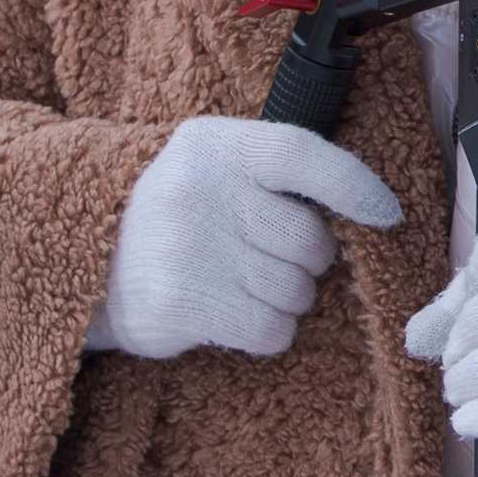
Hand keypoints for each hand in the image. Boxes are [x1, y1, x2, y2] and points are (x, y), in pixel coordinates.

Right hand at [87, 116, 401, 359]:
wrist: (90, 260)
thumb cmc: (185, 212)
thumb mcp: (219, 165)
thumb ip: (284, 171)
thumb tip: (375, 209)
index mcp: (214, 145)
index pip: (301, 155)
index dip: (354, 185)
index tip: (387, 216)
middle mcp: (198, 191)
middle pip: (311, 240)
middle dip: (309, 259)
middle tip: (270, 256)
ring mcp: (186, 249)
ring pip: (297, 290)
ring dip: (289, 298)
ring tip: (246, 284)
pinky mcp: (179, 304)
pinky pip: (270, 330)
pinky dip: (269, 331)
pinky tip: (237, 315)